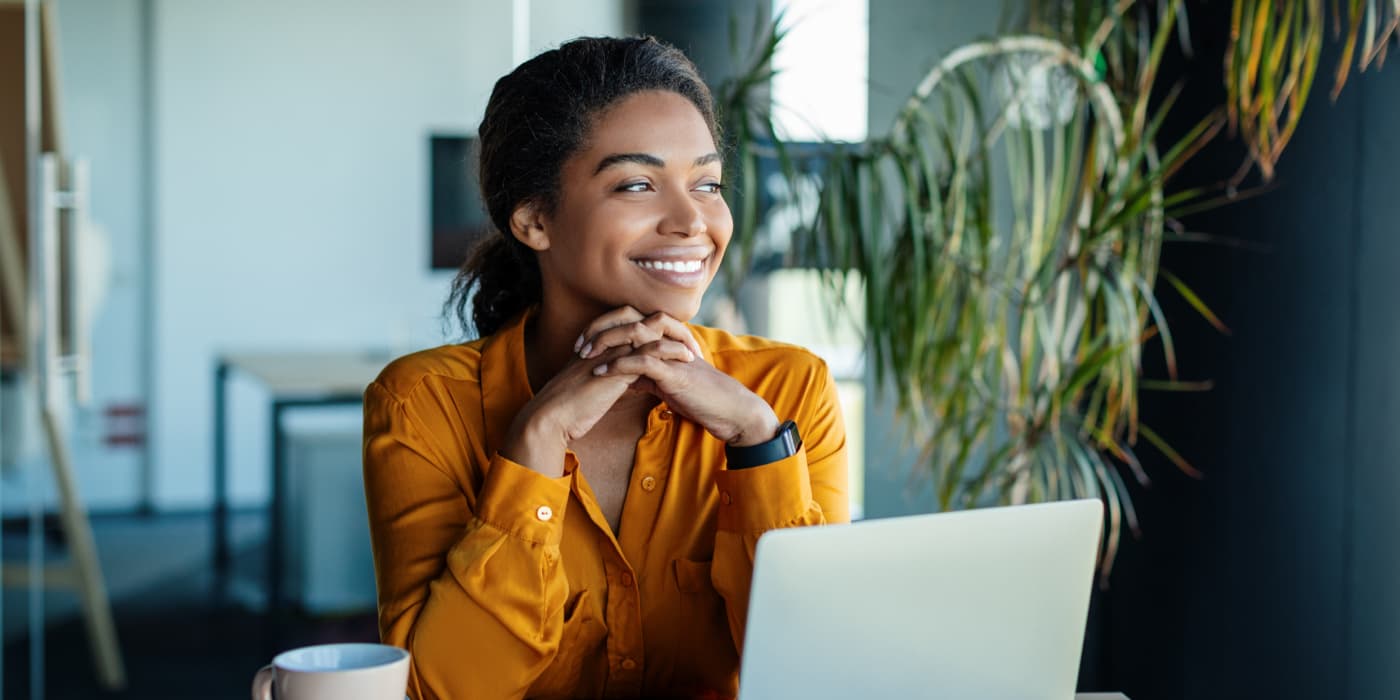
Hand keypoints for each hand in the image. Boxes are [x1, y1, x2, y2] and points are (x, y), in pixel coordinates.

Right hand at [500, 310, 697, 476]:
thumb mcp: (590, 387)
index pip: (629, 324)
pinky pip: (650, 352)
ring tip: (693, 349)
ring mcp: (611, 352)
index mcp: (597, 345)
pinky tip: (687, 360)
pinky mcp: (618, 367)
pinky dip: (671, 353)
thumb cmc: (568, 408)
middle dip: (667, 327)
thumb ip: (606, 377)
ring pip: (649, 331)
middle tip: (688, 339)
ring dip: (674, 337)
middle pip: (641, 320)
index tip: (673, 343)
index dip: (652, 330)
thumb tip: (623, 380)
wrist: (551, 418)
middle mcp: (604, 343)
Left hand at [581, 311, 779, 446]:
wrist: (728, 410)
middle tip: (579, 345)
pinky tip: (601, 373)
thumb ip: (646, 376)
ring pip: (633, 333)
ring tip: (584, 355)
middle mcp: (668, 340)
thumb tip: (623, 380)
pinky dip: (619, 365)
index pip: (630, 320)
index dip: (604, 327)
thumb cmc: (700, 397)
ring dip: (605, 342)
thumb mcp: (667, 383)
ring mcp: (672, 353)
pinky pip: (642, 361)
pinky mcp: (675, 371)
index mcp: (665, 339)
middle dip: (600, 328)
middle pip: (628, 318)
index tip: (583, 343)